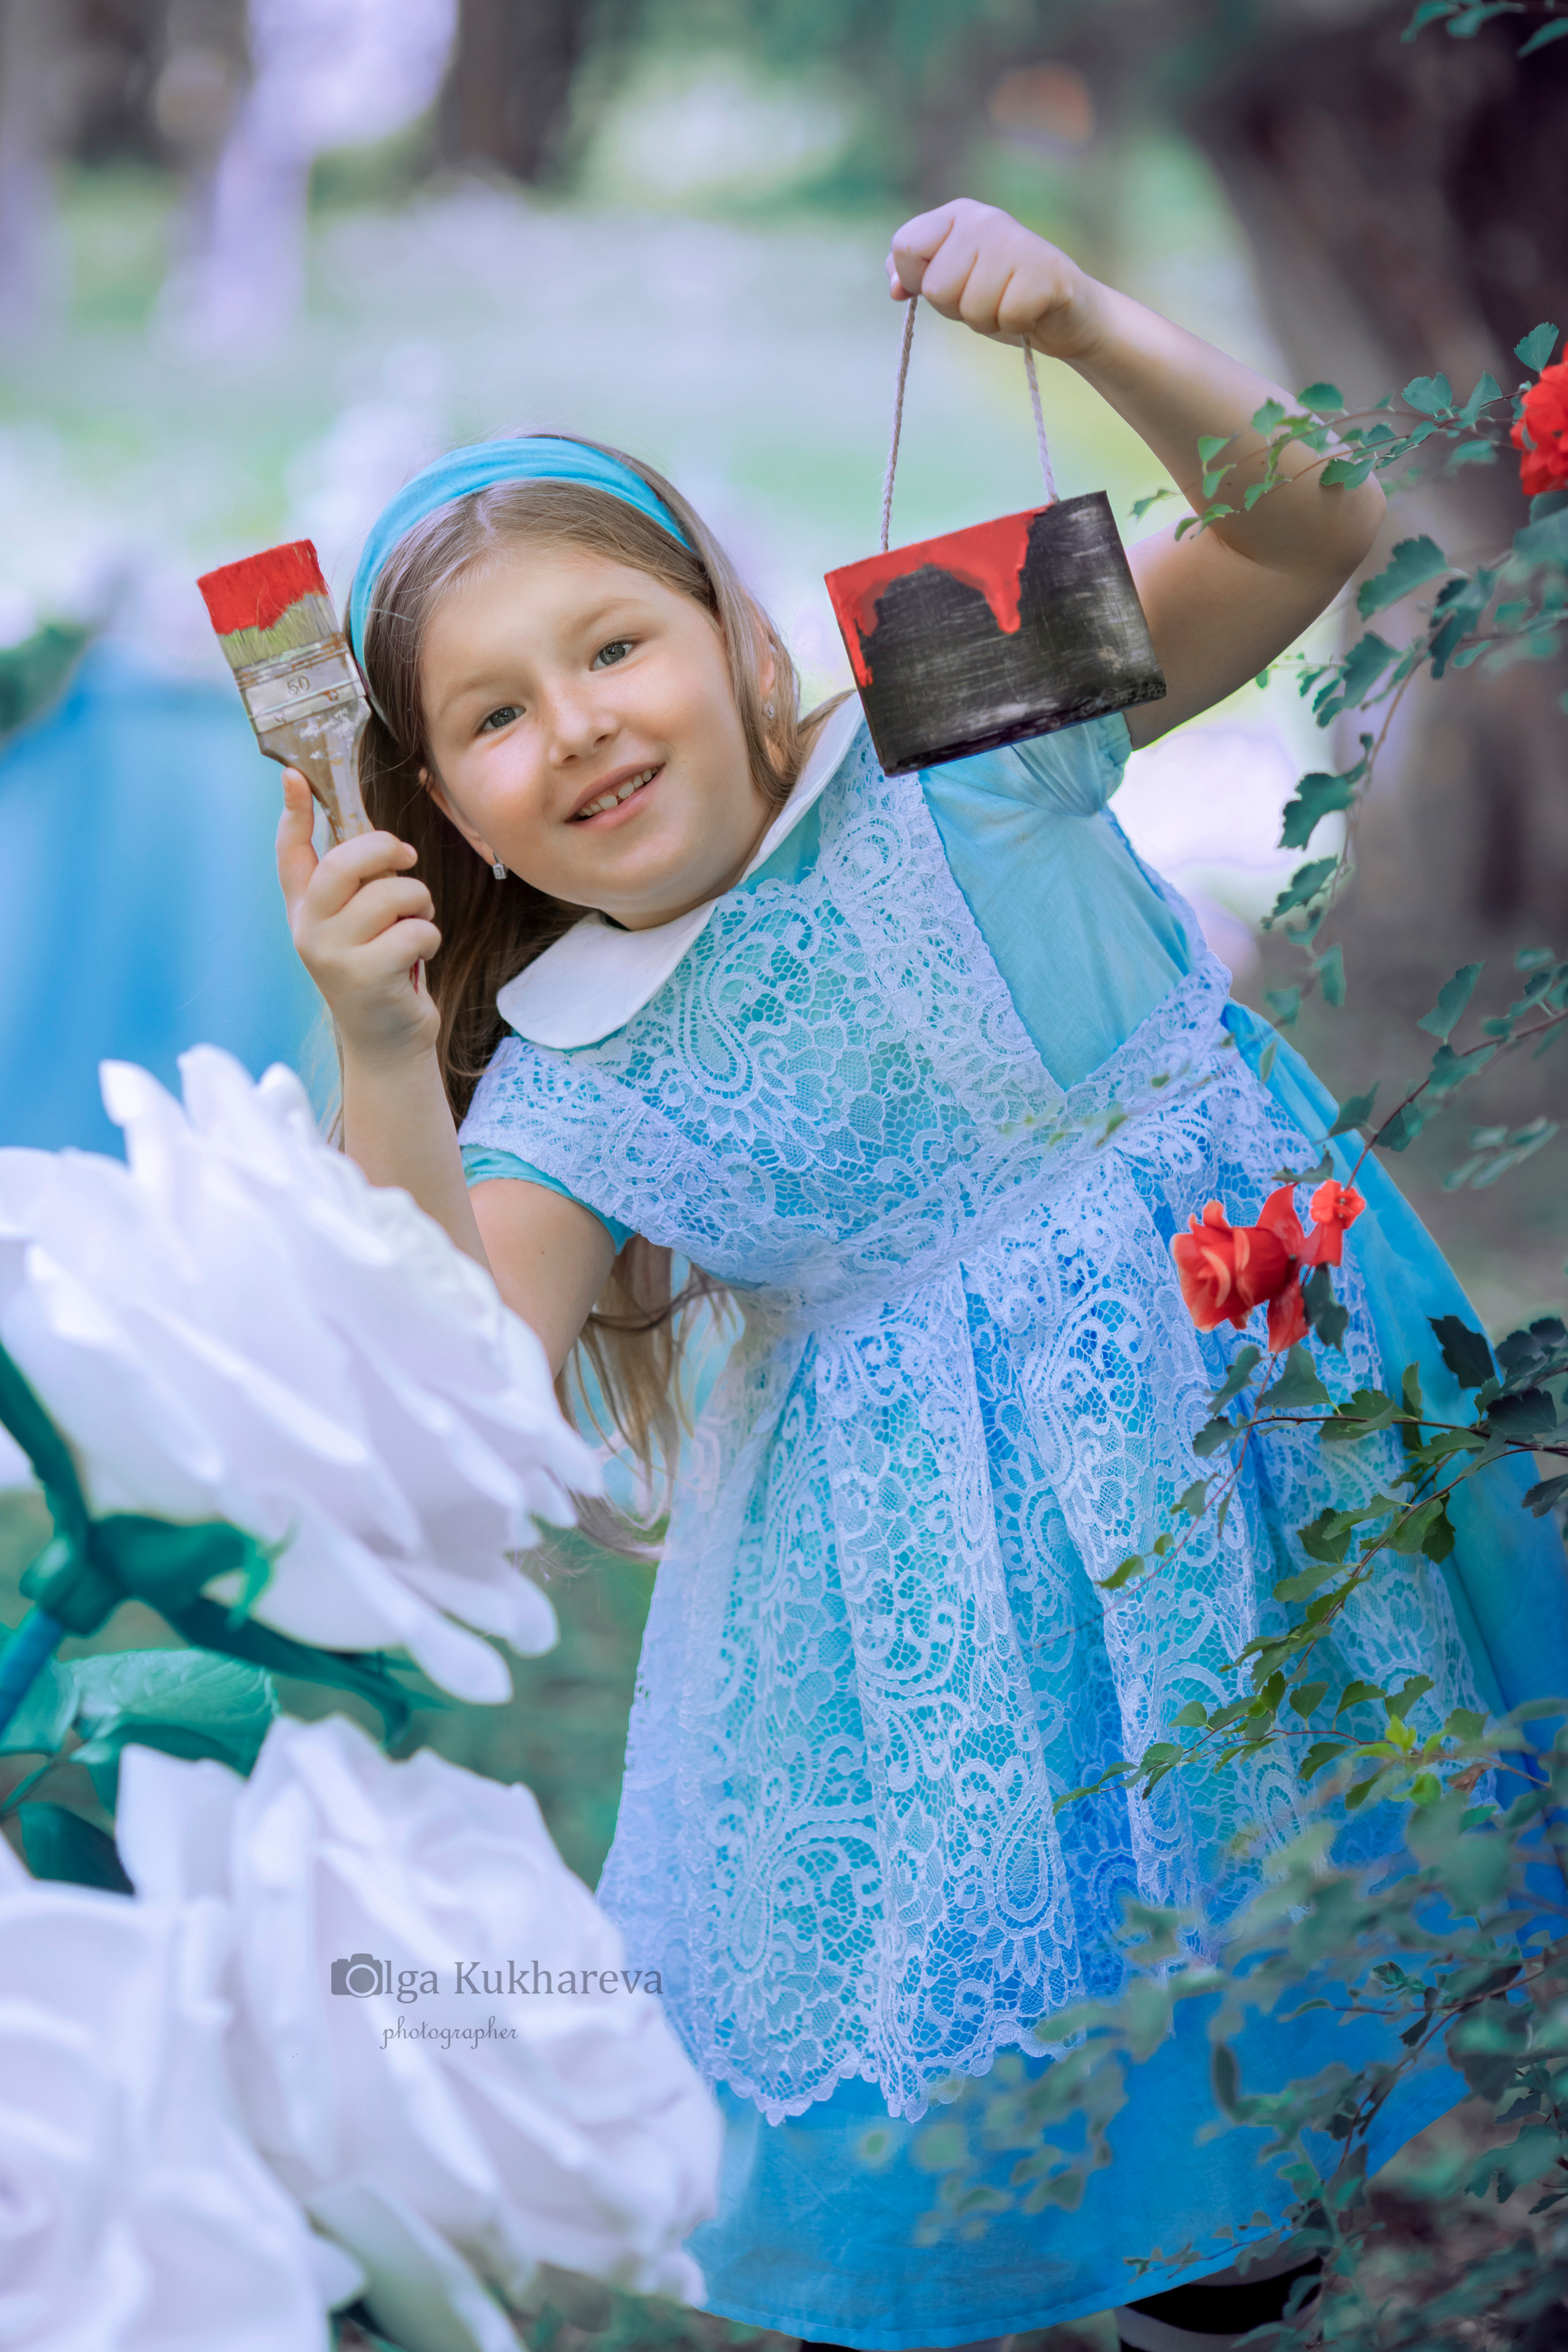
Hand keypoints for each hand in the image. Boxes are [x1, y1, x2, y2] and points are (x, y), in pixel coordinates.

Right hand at [276, 768, 440, 1064]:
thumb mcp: (358, 925)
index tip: (294, 775)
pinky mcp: (366, 976)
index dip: (292, 812)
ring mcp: (332, 954)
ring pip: (390, 894)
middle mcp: (309, 929)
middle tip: (406, 858)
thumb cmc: (381, 970)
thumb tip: (374, 836)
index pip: (290, 853)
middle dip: (385, 850)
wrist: (386, 1041)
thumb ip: (355, 885)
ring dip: (419, 900)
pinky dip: (429, 937)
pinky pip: (414, 930)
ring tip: (419, 920)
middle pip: (344, 863)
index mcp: (304, 910)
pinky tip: (420, 955)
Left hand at [886, 199, 1104, 364]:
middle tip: (986, 298)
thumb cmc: (1003, 297)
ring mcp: (1016, 242)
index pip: (905, 246)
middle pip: (936, 286)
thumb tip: (893, 286)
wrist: (1066, 313)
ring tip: (1007, 304)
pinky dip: (1015, 325)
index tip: (946, 287)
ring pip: (970, 306)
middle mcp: (985, 219)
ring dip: (987, 320)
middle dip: (957, 308)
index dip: (916, 281)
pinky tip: (1029, 311)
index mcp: (957, 215)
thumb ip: (916, 276)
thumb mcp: (953, 284)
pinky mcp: (1045, 272)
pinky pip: (1006, 316)